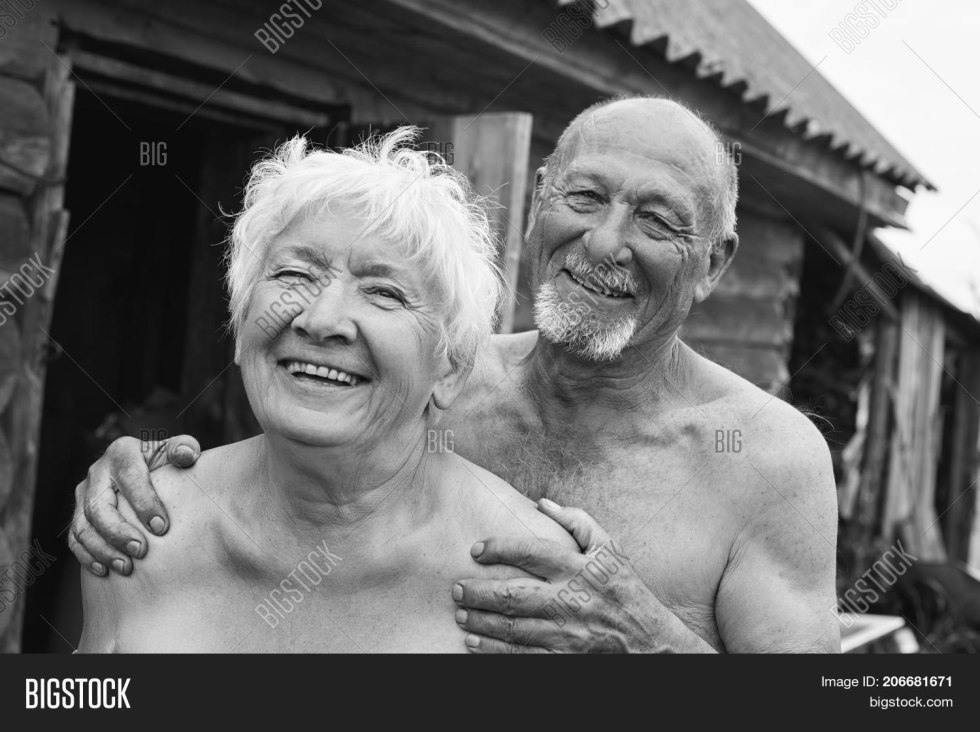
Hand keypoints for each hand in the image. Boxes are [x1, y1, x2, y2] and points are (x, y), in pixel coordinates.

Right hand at [68, 435, 200, 576]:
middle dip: (118, 532)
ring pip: (83, 526)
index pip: (129, 478)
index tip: (162, 528)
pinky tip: (105, 571)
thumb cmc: (164, 463)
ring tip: (126, 567)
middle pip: (98, 506)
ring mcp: (84, 495)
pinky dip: (87, 556)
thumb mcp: (174, 450)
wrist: (144, 469)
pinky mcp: (79, 515)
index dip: (144, 503)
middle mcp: (98, 472)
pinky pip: (75, 539)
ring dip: (102, 549)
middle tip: (141, 551)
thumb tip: (187, 455)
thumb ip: (184, 449)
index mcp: (122, 453)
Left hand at [453, 499, 698, 652]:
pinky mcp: (563, 656)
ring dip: (481, 622)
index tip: (476, 550)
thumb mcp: (609, 549)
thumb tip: (541, 504)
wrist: (649, 641)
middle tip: (456, 588)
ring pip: (512, 627)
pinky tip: (474, 644)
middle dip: (478, 592)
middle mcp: (570, 599)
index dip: (499, 548)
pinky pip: (521, 655)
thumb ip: (577, 522)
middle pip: (513, 594)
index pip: (531, 552)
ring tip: (460, 614)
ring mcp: (566, 632)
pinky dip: (494, 651)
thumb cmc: (625, 589)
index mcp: (579, 567)